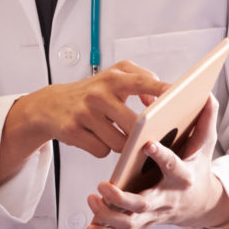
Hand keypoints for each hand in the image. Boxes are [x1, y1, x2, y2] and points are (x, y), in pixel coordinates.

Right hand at [0, 61, 168, 182]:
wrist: (50, 105)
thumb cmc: (91, 93)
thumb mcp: (113, 78)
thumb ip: (141, 81)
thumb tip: (157, 100)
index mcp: (113, 78)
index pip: (143, 82)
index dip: (162, 89)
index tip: (178, 96)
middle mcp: (99, 93)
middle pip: (135, 124)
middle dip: (141, 134)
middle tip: (143, 136)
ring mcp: (84, 112)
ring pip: (119, 142)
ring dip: (121, 144)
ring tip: (112, 133)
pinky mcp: (73, 131)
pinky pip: (101, 150)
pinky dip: (102, 149)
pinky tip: (94, 138)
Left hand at [80, 94, 228, 228]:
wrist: (201, 204)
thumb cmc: (198, 168)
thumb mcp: (206, 144)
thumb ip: (205, 119)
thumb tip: (205, 93)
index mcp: (182, 177)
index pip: (173, 167)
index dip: (162, 157)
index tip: (148, 144)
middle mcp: (166, 199)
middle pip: (143, 204)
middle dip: (122, 198)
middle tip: (104, 185)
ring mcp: (152, 214)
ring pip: (129, 222)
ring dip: (108, 214)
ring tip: (93, 197)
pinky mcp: (142, 223)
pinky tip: (90, 226)